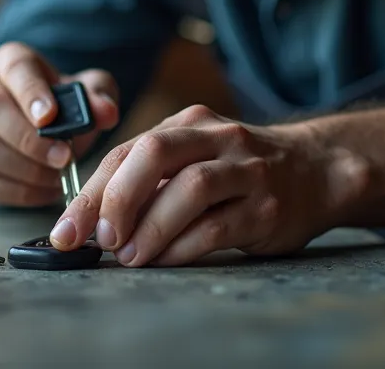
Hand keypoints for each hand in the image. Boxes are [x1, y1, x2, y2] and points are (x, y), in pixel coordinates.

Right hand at [0, 42, 120, 205]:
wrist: (26, 121)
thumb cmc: (57, 103)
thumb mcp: (83, 92)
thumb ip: (98, 97)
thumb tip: (106, 113)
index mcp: (8, 60)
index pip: (15, 68)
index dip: (31, 93)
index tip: (51, 118)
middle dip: (29, 140)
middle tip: (63, 159)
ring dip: (22, 170)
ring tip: (55, 179)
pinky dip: (11, 191)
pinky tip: (40, 191)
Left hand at [48, 105, 357, 266]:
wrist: (318, 170)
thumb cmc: (240, 171)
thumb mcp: (196, 156)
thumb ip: (150, 179)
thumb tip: (90, 220)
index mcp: (190, 123)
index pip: (128, 149)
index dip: (91, 190)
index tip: (67, 229)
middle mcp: (218, 138)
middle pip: (155, 153)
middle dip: (117, 198)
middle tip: (99, 238)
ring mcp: (247, 170)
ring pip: (190, 188)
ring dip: (150, 226)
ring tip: (128, 257)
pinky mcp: (268, 207)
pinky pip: (218, 226)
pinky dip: (183, 246)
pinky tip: (164, 261)